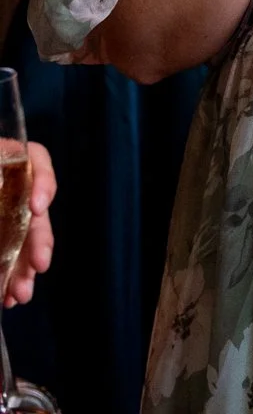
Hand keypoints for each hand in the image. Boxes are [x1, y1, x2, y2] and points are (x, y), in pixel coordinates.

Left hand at [4, 142, 56, 306]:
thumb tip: (15, 197)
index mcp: (6, 160)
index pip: (37, 160)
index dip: (44, 182)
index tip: (39, 207)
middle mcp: (10, 187)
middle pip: (34, 209)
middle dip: (38, 241)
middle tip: (40, 265)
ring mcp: (5, 216)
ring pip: (24, 240)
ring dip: (24, 269)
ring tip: (20, 294)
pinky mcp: (2, 241)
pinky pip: (9, 258)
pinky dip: (10, 277)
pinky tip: (8, 297)